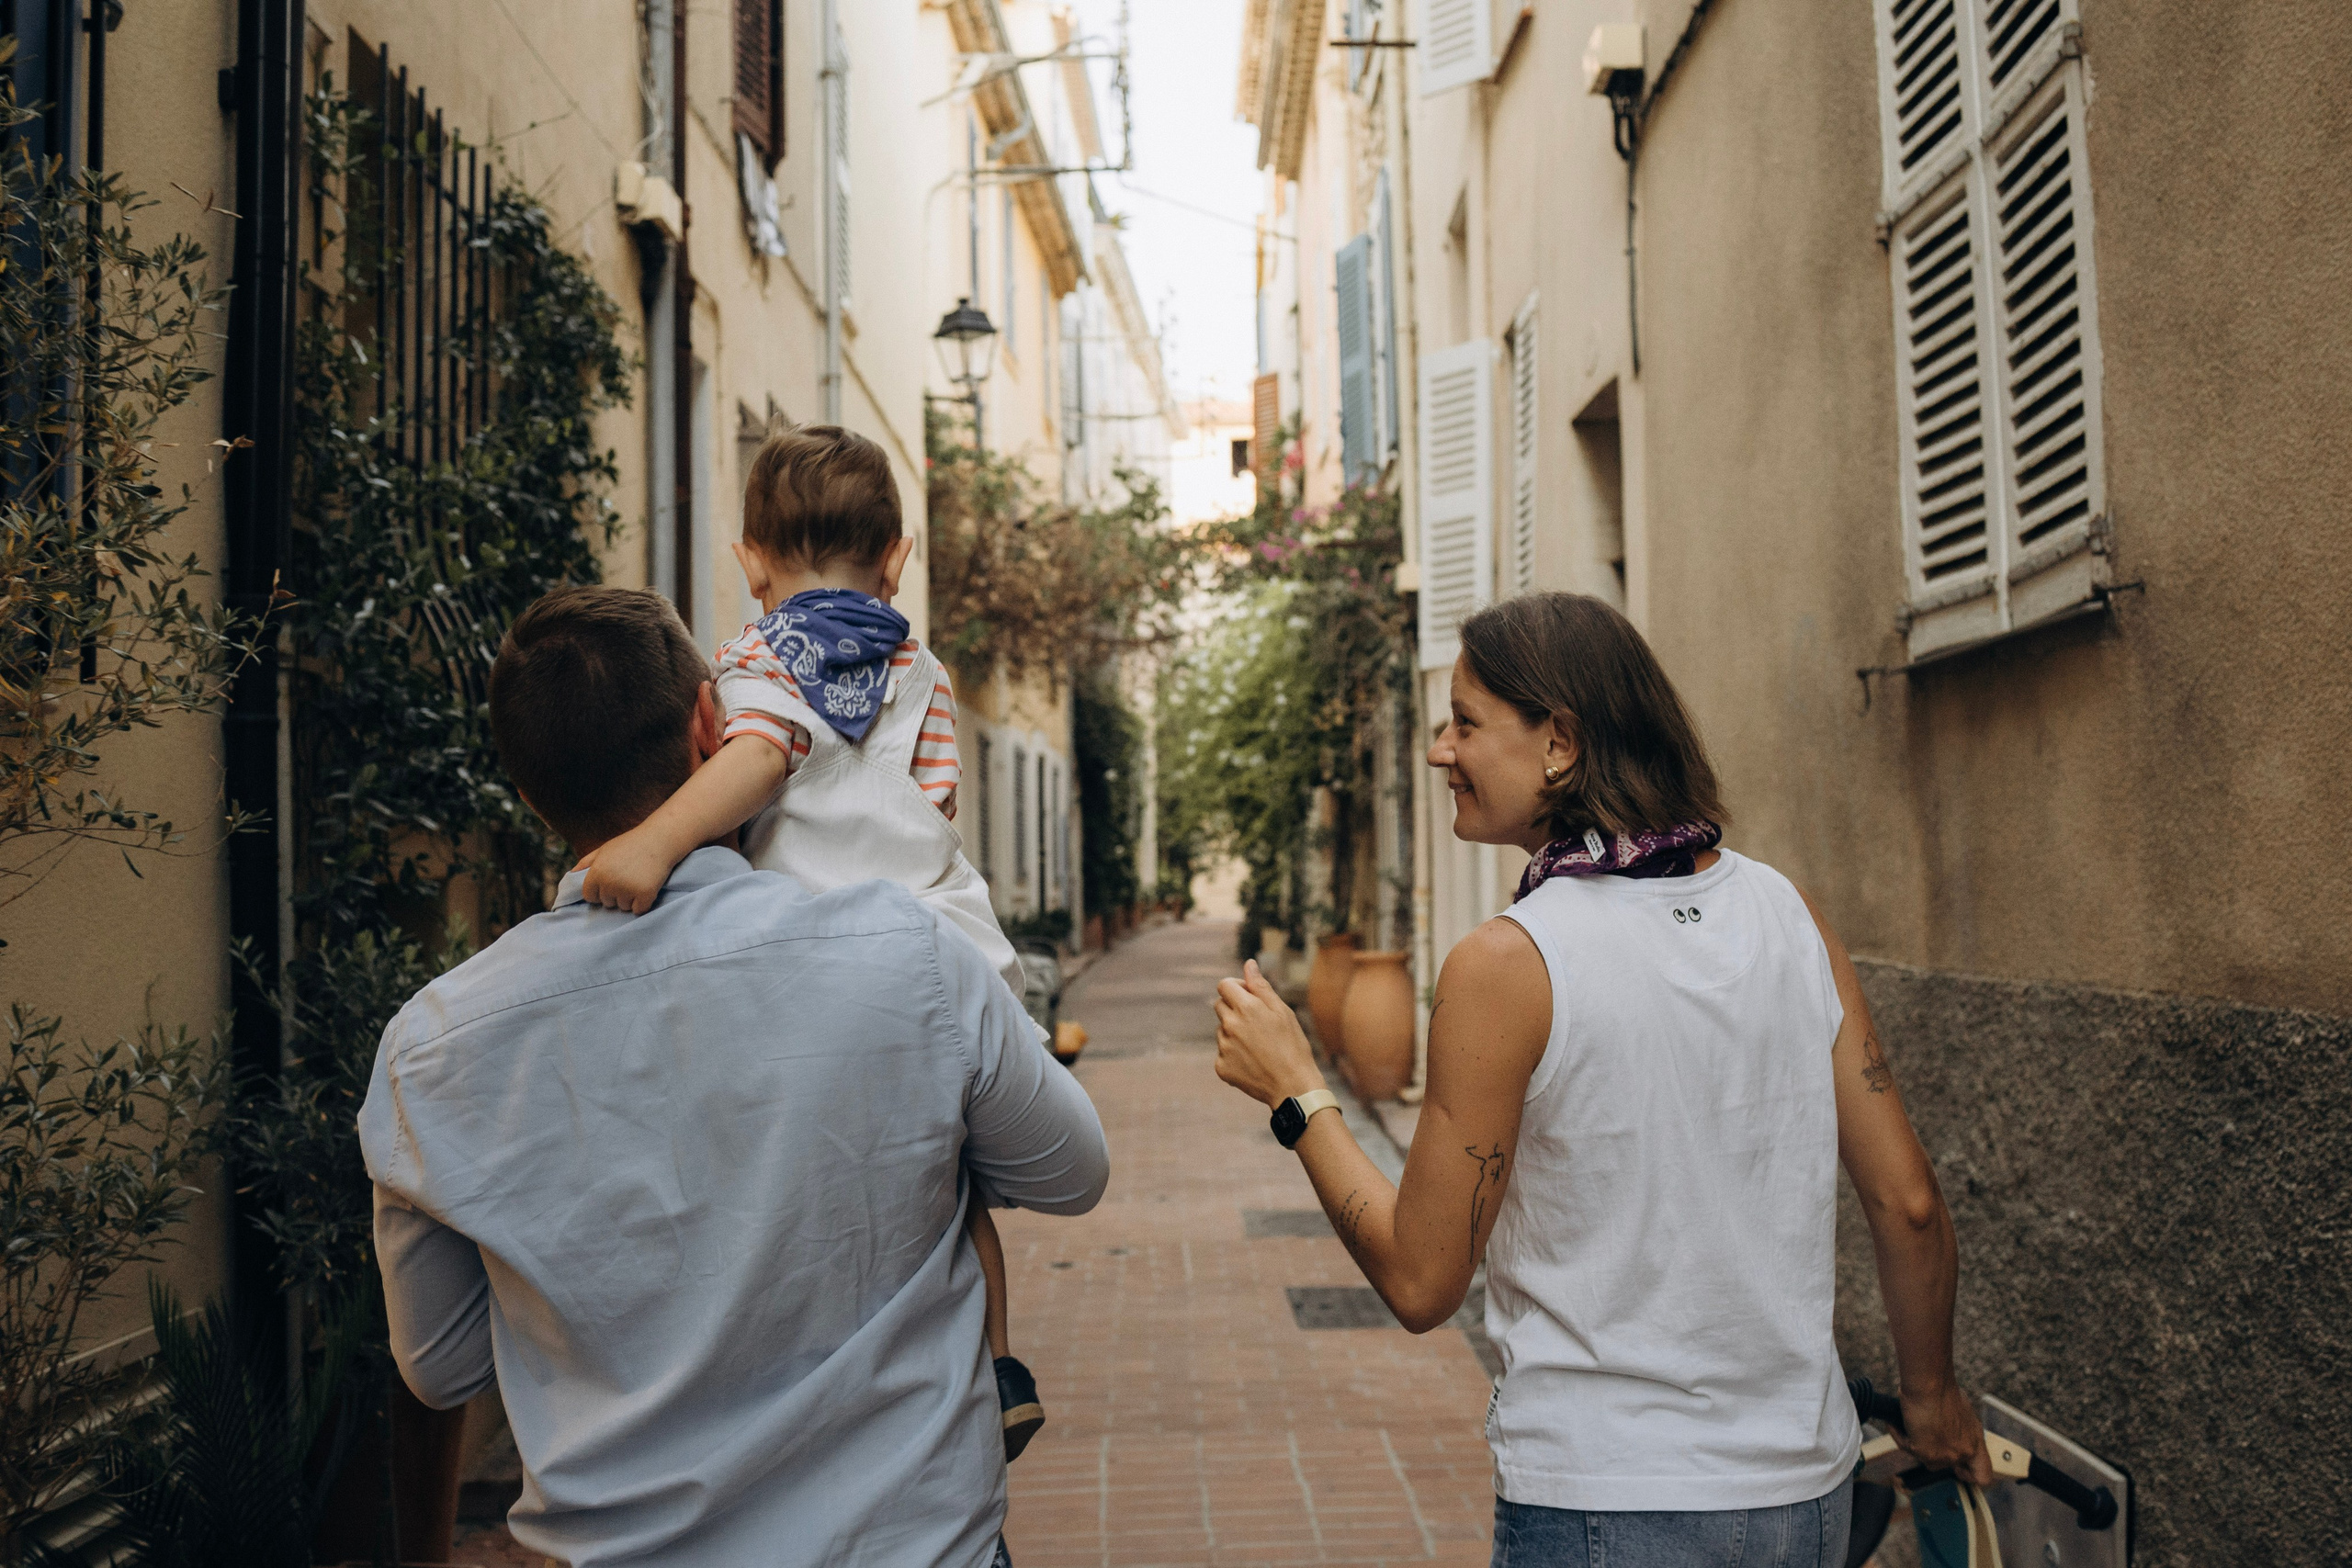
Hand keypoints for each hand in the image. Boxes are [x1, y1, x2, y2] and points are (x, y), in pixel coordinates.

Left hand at [576, 821, 684, 914]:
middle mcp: (610, 883)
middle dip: (616, 894)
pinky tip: (646, 887)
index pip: (590, 897)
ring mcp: (628, 890)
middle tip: (628, 877)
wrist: (660, 839)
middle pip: (607, 903)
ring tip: (638, 880)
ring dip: (630, 899)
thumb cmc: (630, 844)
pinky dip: (643, 903)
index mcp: (597, 873)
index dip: (599, 891)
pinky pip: (639, 910)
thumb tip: (570, 876)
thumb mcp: (604, 850)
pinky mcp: (645, 895)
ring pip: (623, 908)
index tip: (611, 882)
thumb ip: (585, 863)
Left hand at [1211, 960, 1324, 1108]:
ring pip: (1222, 1031)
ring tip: (1259, 1047)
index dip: (1236, 988)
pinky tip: (1253, 1062)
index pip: (1224, 985)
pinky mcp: (1221, 1067)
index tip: (1249, 997)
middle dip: (1235, 1009)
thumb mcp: (1282, 1011)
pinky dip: (1234, 1055)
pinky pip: (1223, 1053)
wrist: (1293, 1087)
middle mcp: (1230, 1025)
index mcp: (1246, 1008)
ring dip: (1234, 1033)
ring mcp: (1224, 1048)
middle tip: (1258, 1024)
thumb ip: (1261, 987)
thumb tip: (1249, 964)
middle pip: (1220, 1006)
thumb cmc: (1293, 1046)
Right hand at [1897, 1380, 1994, 1484]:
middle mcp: (1962, 1452)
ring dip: (1916, 1443)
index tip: (1959, 1469)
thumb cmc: (1943, 1390)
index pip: (1983, 1476)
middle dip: (1933, 1452)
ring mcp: (1945, 1455)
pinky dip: (1899, 1434)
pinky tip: (1895, 1422)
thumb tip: (1946, 1433)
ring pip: (1926, 1459)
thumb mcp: (1961, 1413)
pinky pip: (1907, 1447)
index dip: (1970, 1475)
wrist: (1930, 1385)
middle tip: (1923, 1438)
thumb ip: (1959, 1430)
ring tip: (1909, 1424)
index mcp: (1975, 1442)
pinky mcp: (1925, 1453)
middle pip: (1947, 1467)